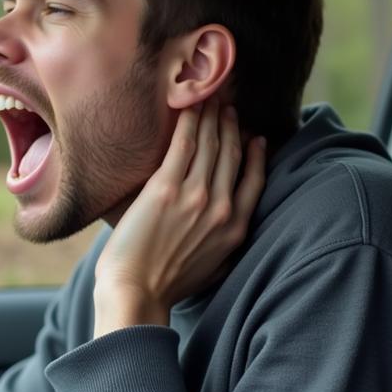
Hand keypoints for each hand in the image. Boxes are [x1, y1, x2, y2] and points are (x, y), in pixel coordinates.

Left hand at [93, 100, 266, 338]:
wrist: (136, 292)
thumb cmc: (166, 286)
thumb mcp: (213, 269)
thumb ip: (225, 245)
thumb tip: (229, 230)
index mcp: (235, 229)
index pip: (254, 180)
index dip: (255, 154)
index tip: (254, 137)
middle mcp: (221, 208)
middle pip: (231, 155)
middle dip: (231, 126)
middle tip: (228, 106)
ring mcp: (195, 196)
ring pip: (210, 145)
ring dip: (212, 116)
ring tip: (211, 99)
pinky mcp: (166, 188)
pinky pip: (184, 144)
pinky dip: (190, 121)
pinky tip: (190, 105)